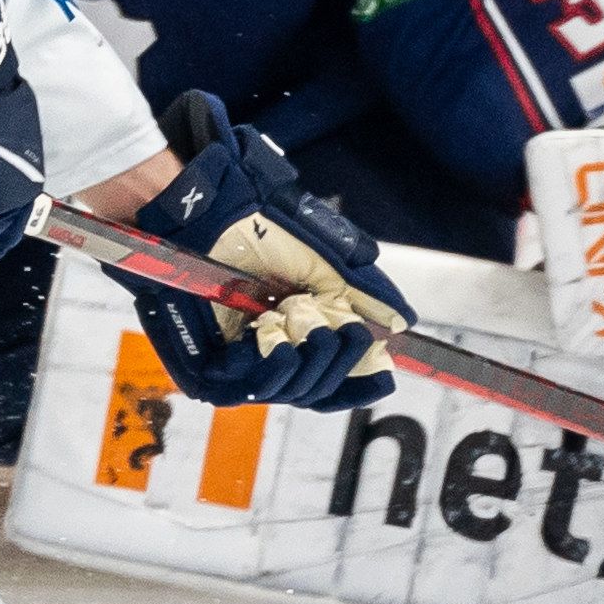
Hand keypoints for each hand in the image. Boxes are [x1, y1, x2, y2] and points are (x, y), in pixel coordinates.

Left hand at [122, 93, 409, 411]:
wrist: (205, 212)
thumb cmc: (257, 227)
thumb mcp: (323, 259)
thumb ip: (361, 294)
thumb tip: (399, 324)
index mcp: (296, 332)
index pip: (333, 379)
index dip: (359, 382)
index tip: (381, 373)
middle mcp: (268, 354)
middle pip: (317, 391)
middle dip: (334, 359)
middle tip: (332, 323)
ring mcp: (236, 363)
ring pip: (289, 392)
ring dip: (306, 360)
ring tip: (297, 321)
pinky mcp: (204, 369)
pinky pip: (248, 389)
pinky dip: (272, 366)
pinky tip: (275, 336)